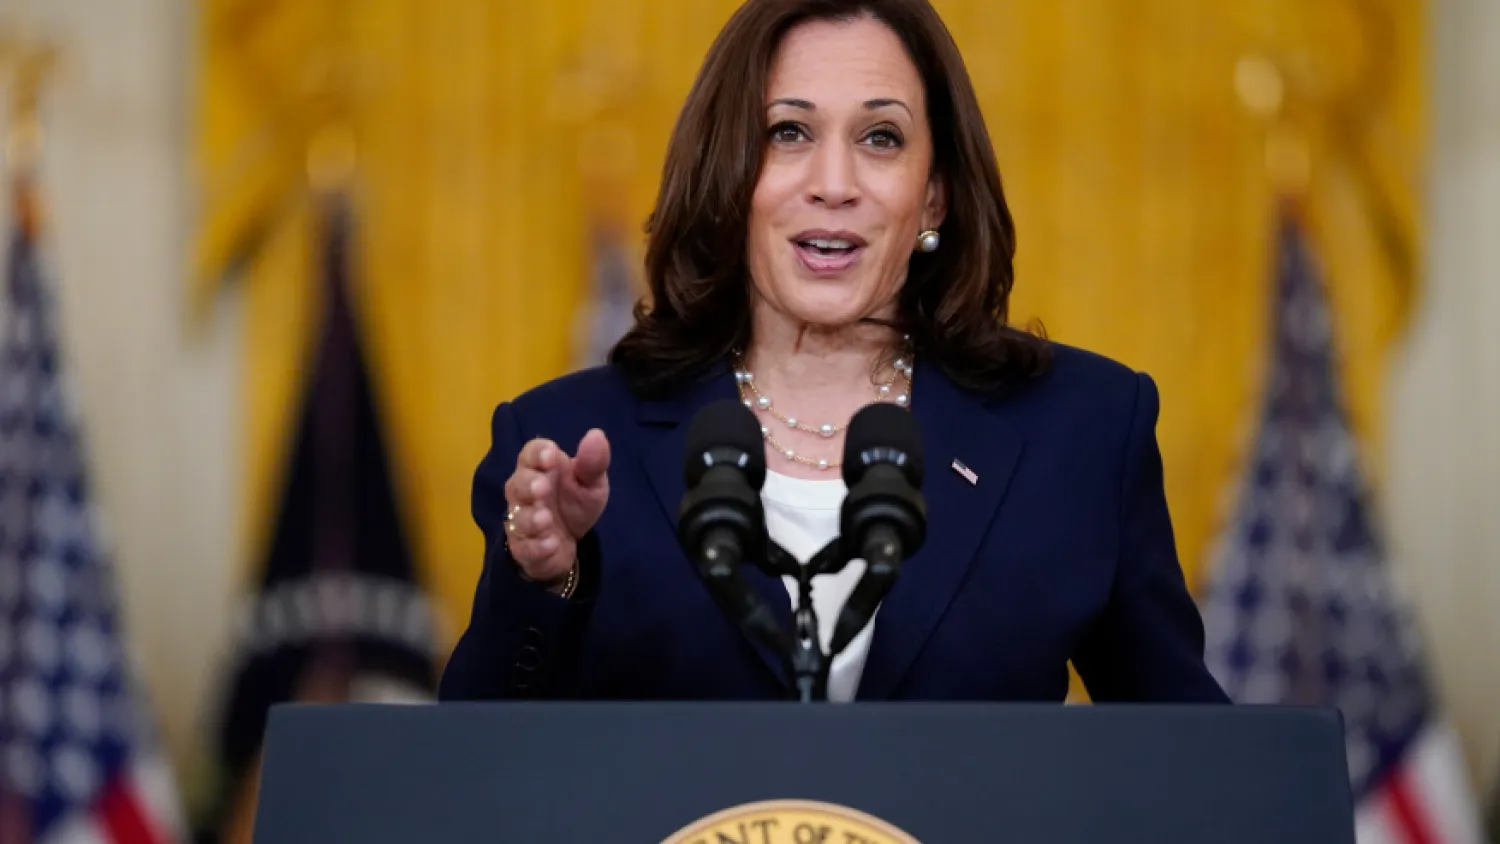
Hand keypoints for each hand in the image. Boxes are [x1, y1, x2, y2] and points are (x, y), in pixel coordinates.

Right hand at [503, 429, 611, 590]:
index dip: (538, 453)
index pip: (530, 454)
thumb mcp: (591, 483)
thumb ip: (593, 462)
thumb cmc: (574, 502)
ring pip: (518, 518)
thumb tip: (597, 434)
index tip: (551, 455)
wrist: (569, 542)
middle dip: (528, 485)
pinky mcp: (524, 548)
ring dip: (530, 519)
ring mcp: (520, 521)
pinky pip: (525, 547)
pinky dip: (537, 546)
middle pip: (517, 484)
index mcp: (538, 468)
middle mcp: (523, 492)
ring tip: (546, 519)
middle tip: (542, 487)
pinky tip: (552, 543)